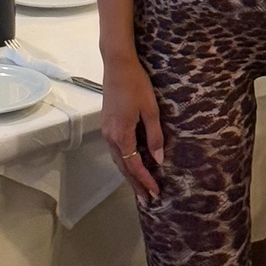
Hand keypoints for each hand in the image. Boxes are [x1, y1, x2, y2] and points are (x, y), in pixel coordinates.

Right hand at [100, 56, 164, 205]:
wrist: (117, 65)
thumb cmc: (137, 85)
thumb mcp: (151, 110)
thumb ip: (154, 136)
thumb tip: (159, 159)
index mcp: (121, 135)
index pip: (134, 166)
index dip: (145, 180)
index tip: (155, 193)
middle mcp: (110, 136)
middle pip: (123, 167)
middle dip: (135, 184)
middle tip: (147, 200)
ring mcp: (106, 131)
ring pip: (118, 159)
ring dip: (129, 174)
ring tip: (140, 187)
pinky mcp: (107, 124)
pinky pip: (116, 150)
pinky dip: (124, 161)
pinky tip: (132, 164)